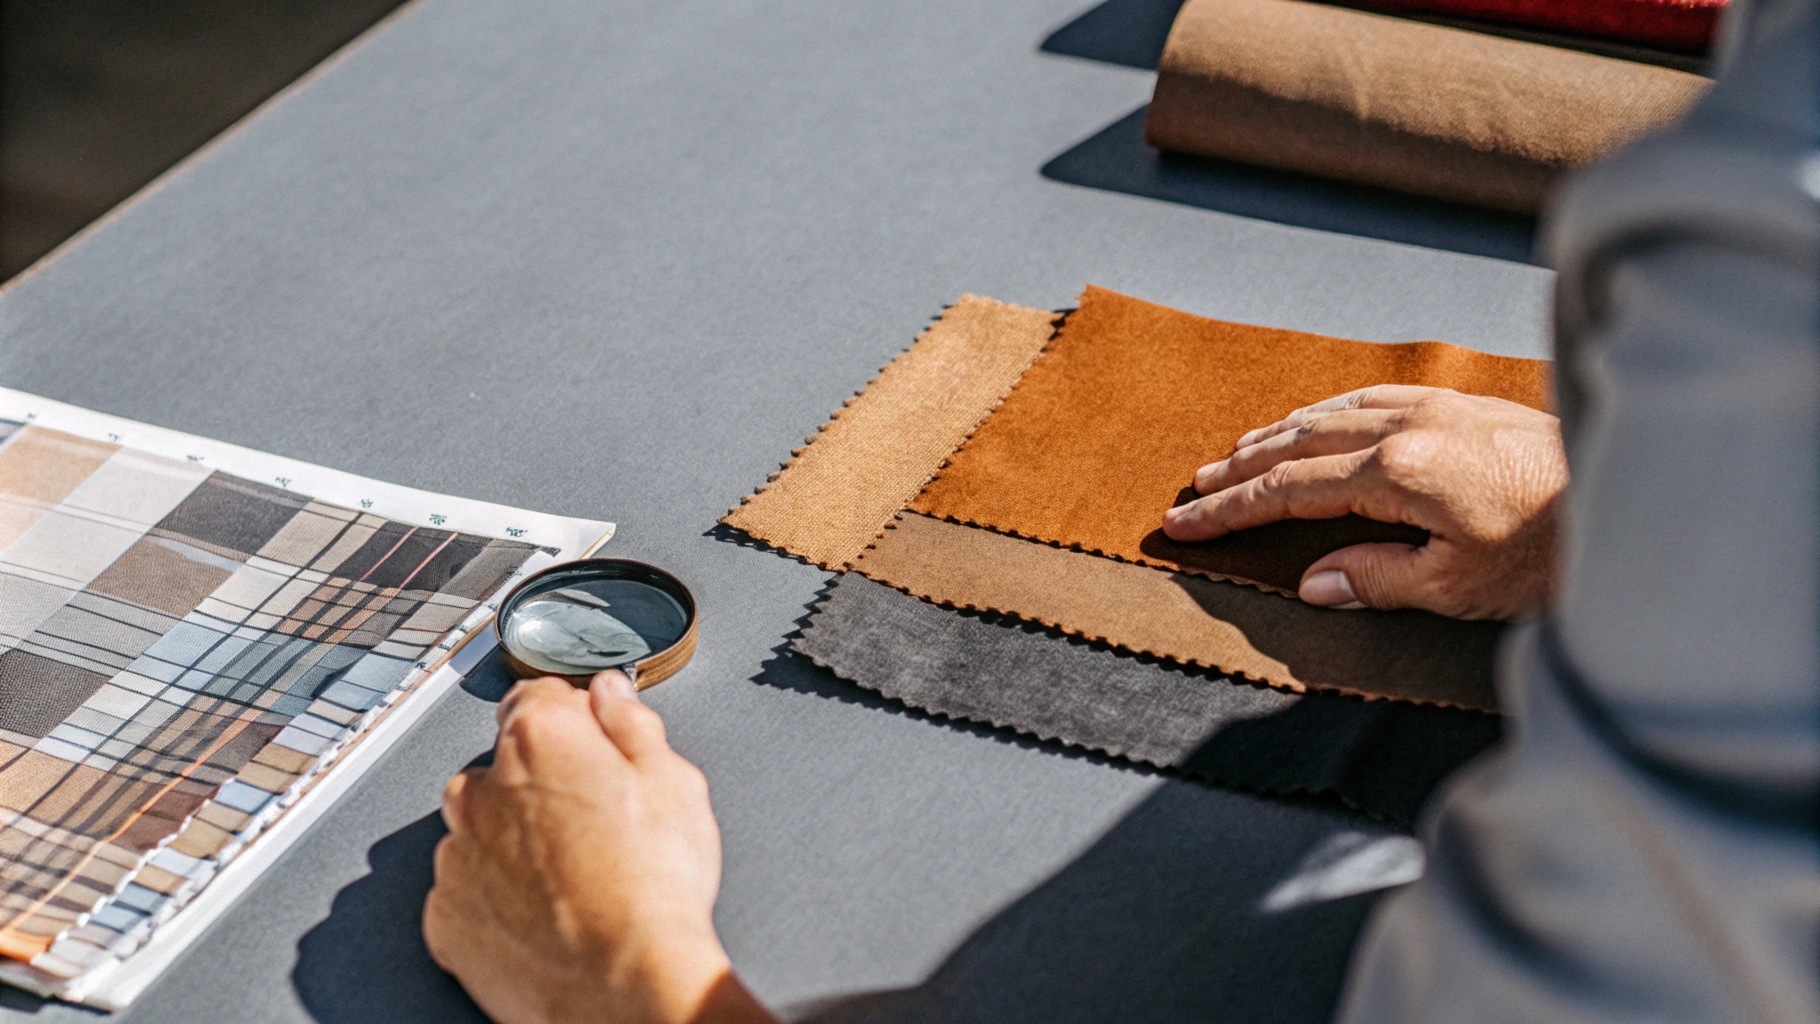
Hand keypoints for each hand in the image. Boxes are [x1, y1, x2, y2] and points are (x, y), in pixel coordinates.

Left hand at [424, 670, 774, 1023]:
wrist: (623, 988)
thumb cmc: (652, 890)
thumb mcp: (674, 784)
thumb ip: (632, 725)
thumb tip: (612, 697)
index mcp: (538, 739)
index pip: (541, 696)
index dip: (578, 718)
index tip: (596, 738)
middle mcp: (482, 789)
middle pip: (506, 763)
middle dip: (543, 780)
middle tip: (598, 818)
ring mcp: (457, 855)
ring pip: (482, 827)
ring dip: (516, 838)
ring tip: (577, 873)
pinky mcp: (446, 916)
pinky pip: (467, 887)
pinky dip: (497, 894)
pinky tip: (548, 909)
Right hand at [1160, 386, 1565, 619]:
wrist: (1638, 498)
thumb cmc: (1557, 553)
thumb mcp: (1459, 587)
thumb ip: (1377, 579)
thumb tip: (1315, 584)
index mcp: (1398, 473)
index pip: (1289, 491)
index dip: (1230, 510)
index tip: (1185, 524)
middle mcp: (1409, 426)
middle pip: (1299, 442)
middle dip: (1240, 468)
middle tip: (1195, 487)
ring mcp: (1438, 406)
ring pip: (1332, 412)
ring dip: (1277, 434)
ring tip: (1239, 453)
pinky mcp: (1465, 403)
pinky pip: (1372, 397)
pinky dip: (1328, 411)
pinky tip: (1319, 421)